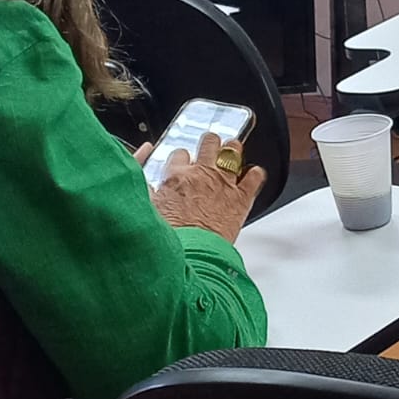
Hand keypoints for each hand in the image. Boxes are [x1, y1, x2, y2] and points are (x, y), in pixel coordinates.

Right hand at [148, 132, 264, 243]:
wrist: (192, 256)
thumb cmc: (170, 240)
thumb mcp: (148, 212)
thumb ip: (148, 195)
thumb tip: (143, 186)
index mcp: (176, 177)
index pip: (180, 154)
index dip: (183, 157)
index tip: (184, 162)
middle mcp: (201, 175)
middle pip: (208, 144)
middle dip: (210, 142)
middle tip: (211, 145)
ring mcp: (223, 183)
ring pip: (232, 152)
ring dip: (233, 149)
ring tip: (233, 148)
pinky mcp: (241, 198)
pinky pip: (253, 178)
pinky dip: (255, 174)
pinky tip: (254, 174)